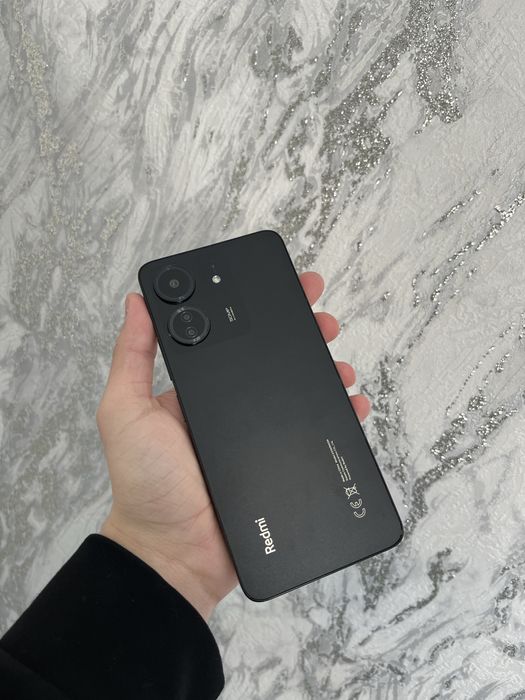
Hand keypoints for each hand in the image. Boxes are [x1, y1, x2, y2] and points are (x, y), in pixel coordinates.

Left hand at [97, 272, 369, 620]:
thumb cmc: (145, 482)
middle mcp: (232, 406)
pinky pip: (316, 433)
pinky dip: (339, 415)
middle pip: (275, 359)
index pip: (233, 337)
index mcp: (199, 388)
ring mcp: (260, 435)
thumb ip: (131, 358)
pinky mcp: (282, 463)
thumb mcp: (125, 411)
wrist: (176, 552)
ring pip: (302, 392)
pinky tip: (353, 403)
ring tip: (339, 360)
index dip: (259, 310)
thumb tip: (137, 300)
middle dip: (303, 334)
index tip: (285, 287)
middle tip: (324, 319)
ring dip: (325, 369)